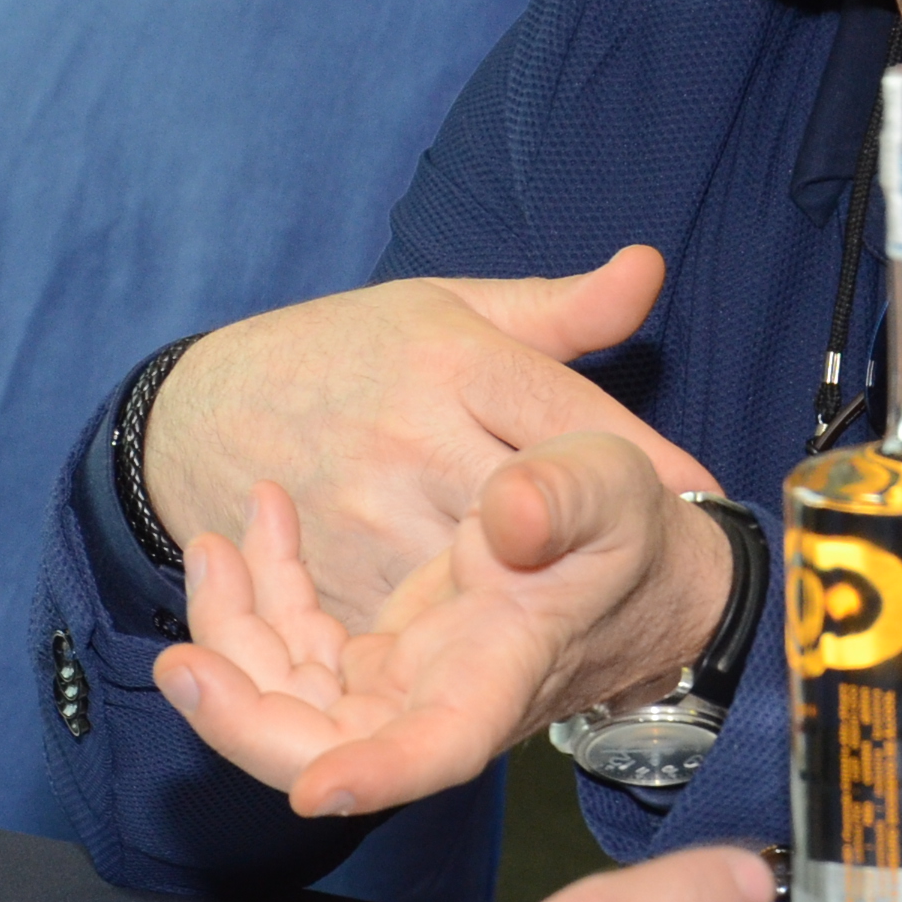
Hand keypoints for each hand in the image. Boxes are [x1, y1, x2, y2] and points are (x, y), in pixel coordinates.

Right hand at [141, 252, 717, 627]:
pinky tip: (499, 632)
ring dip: (543, 592)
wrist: (196, 417)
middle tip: (672, 558)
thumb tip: (649, 269)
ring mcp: (372, 516)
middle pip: (545, 504)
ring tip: (590, 599)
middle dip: (605, 533)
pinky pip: (423, 625)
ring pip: (491, 578)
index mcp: (449, 358)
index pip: (572, 413)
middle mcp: (414, 437)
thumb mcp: (441, 308)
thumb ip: (558, 308)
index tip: (705, 494)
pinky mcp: (338, 583)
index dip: (647, 458)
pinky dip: (465, 631)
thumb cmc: (339, 354)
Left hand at [157, 433, 733, 818]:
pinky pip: (290, 652)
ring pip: (287, 702)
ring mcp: (397, 689)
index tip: (314, 790)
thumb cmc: (629, 532)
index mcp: (498, 679)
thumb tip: (509, 516)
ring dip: (233, 638)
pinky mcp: (374, 663)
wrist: (628, 563)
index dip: (378, 776)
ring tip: (214, 542)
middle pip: (322, 751)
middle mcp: (436, 704)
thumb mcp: (614, 489)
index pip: (438, 749)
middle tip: (180, 660)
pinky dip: (260, 597)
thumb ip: (566, 499)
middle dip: (240, 720)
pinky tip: (258, 523)